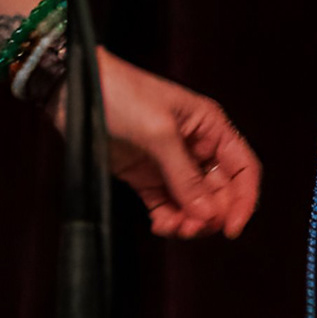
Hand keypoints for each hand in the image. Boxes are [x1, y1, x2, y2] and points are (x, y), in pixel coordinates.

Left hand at [92, 48, 259, 239]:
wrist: (72, 90)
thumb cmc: (121, 94)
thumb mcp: (159, 131)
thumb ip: (184, 174)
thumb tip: (208, 213)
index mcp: (209, 127)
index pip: (243, 169)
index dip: (244, 200)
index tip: (232, 228)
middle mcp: (194, 147)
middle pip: (220, 192)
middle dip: (211, 215)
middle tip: (193, 227)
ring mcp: (169, 164)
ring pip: (194, 204)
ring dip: (189, 221)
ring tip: (173, 227)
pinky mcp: (144, 177)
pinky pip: (166, 206)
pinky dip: (168, 220)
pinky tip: (160, 225)